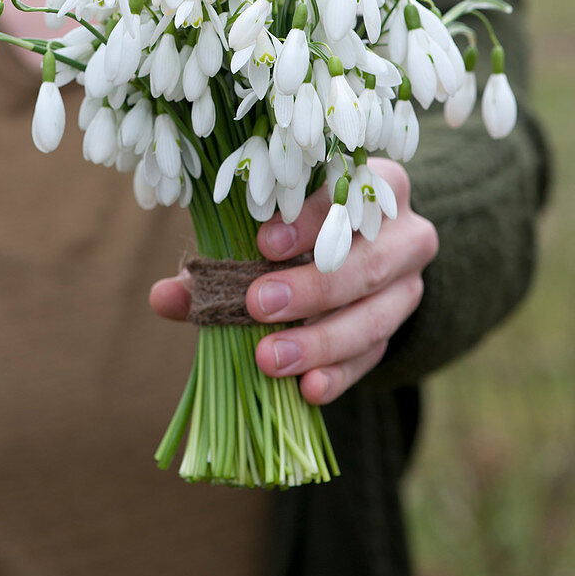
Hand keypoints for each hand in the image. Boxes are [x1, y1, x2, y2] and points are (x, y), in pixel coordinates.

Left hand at [149, 159, 437, 405]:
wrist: (357, 249)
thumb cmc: (295, 229)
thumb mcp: (265, 229)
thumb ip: (222, 256)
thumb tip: (165, 296)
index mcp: (368, 185)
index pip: (344, 196)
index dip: (305, 220)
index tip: (263, 243)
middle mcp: (402, 231)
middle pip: (365, 261)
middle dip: (310, 288)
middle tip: (258, 305)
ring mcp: (409, 282)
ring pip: (375, 315)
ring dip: (320, 340)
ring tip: (270, 359)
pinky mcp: (401, 326)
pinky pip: (374, 355)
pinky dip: (339, 373)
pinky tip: (308, 390)